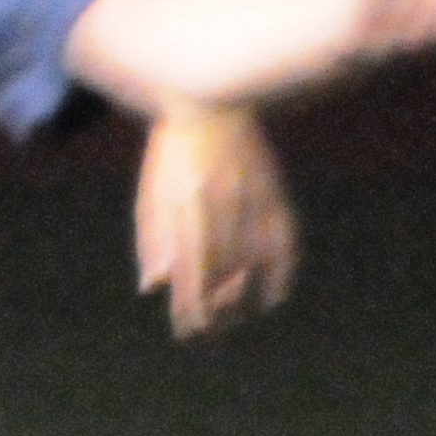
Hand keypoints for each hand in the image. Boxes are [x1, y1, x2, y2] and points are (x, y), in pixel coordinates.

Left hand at [136, 106, 295, 337]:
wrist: (209, 102)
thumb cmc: (172, 152)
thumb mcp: (152, 193)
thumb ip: (152, 240)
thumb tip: (151, 287)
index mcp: (186, 211)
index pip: (191, 275)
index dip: (191, 309)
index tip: (189, 331)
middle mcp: (221, 211)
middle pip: (222, 278)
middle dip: (215, 312)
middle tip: (209, 333)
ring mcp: (251, 203)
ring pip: (252, 266)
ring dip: (242, 300)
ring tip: (233, 320)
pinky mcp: (273, 193)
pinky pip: (284, 243)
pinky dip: (281, 273)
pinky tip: (273, 297)